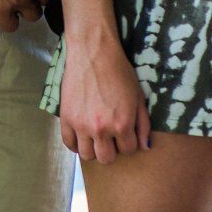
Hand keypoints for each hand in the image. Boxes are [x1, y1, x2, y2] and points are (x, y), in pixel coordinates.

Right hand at [56, 31, 150, 162]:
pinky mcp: (66, 118)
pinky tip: (82, 136)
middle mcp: (101, 129)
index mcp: (122, 124)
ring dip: (93, 149)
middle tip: (110, 137)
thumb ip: (143, 124)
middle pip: (106, 158)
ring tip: (95, 137)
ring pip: (87, 155)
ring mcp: (81, 125)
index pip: (128, 150)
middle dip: (112, 149)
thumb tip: (145, 147)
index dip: (128, 142)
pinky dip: (75, 144)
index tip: (125, 133)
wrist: (93, 53)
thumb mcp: (138, 96)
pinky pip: (68, 144)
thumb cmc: (119, 72)